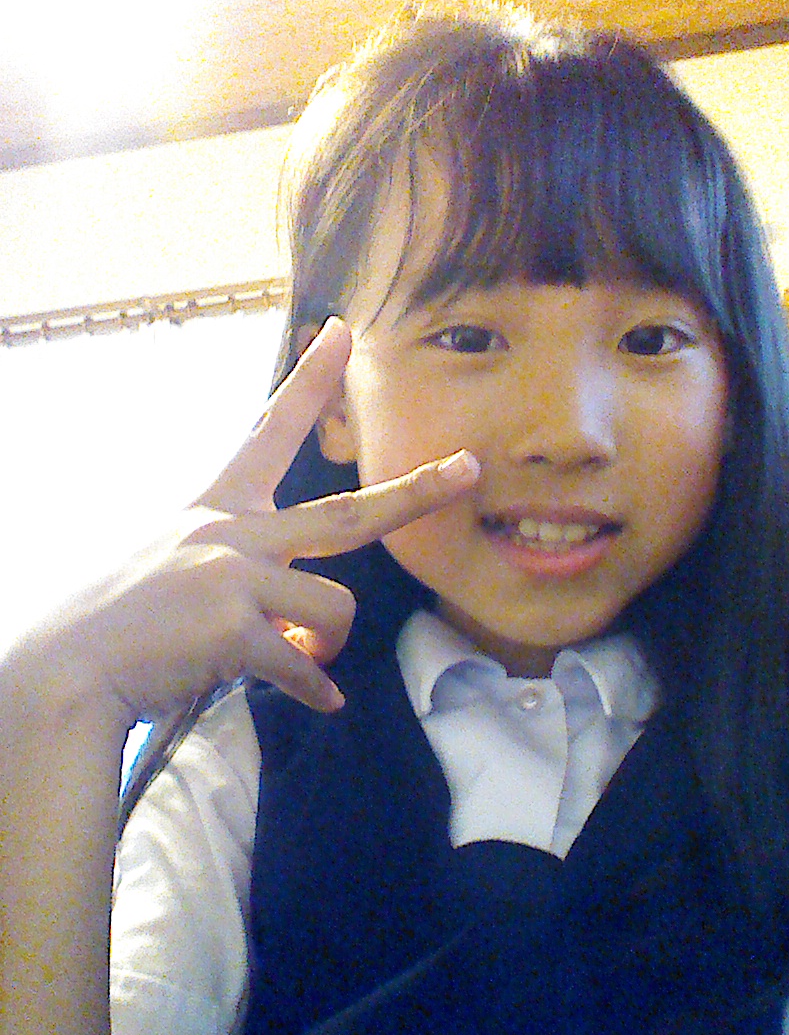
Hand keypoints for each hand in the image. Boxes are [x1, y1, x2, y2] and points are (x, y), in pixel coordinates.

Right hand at [23, 317, 478, 722]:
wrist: (73, 665)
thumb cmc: (120, 616)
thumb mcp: (172, 562)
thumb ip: (238, 575)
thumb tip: (293, 627)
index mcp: (217, 508)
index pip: (271, 431)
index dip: (311, 382)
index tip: (343, 334)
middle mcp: (233, 533)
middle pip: (347, 513)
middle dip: (415, 491)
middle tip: (469, 469)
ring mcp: (236, 578)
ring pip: (334, 608)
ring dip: (325, 646)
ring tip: (299, 658)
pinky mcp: (236, 631)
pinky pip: (303, 668)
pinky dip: (313, 690)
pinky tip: (318, 701)